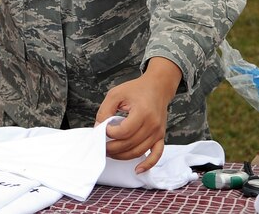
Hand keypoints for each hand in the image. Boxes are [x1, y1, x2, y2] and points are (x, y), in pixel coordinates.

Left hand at [96, 58, 180, 172]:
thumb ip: (105, 110)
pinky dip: (148, 164)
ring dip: (123, 156)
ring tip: (110, 153)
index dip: (110, 133)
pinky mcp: (161, 136)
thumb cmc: (136, 89)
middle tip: (101, 146)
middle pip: (130, 144)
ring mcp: (158, 132)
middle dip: (112, 148)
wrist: (157, 88)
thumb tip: (98, 127)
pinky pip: (156, 154)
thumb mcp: (116, 94)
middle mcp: (153, 124)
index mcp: (143, 112)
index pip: (124, 131)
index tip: (103, 128)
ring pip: (139, 151)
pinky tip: (138, 170)